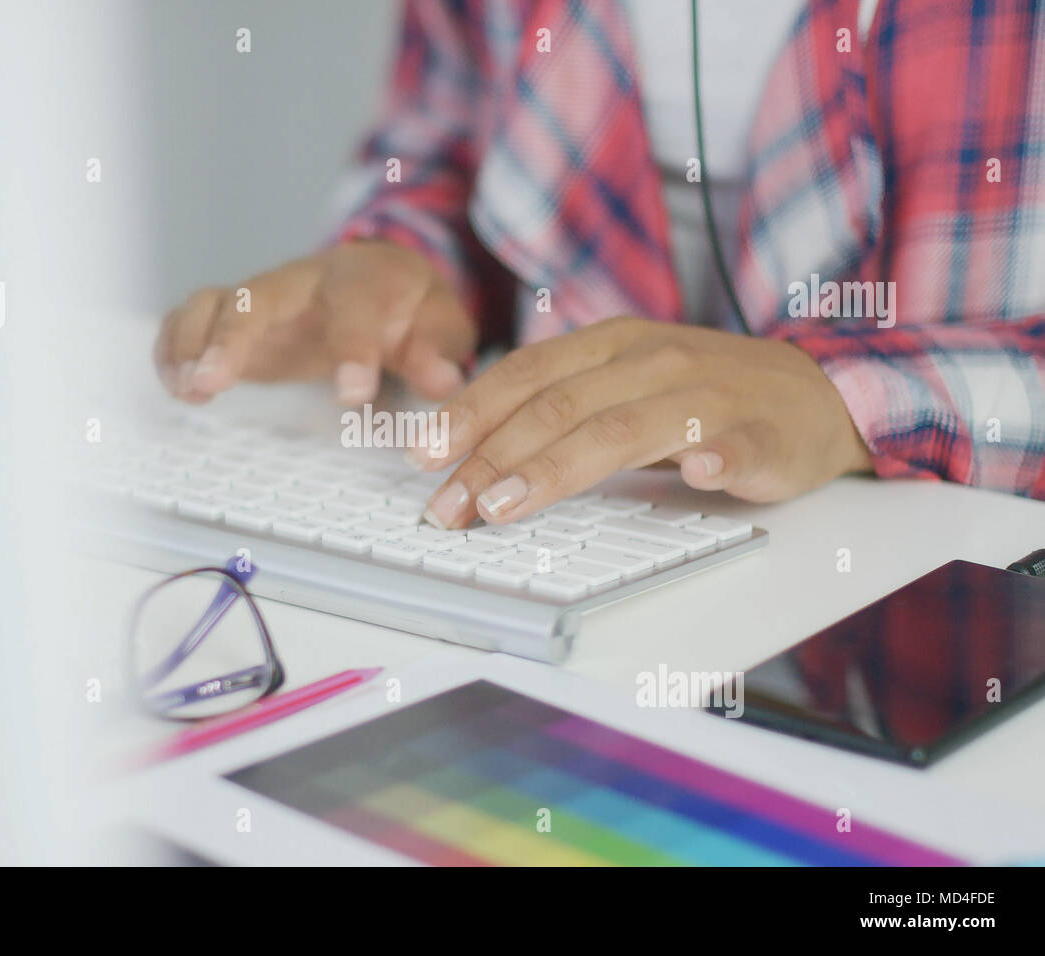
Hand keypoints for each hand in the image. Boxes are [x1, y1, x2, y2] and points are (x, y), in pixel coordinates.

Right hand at [154, 240, 476, 404]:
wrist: (379, 277)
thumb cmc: (407, 307)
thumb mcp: (440, 325)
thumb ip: (438, 351)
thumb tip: (443, 381)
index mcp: (362, 281)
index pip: (355, 309)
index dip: (354, 351)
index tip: (351, 395)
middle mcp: (302, 281)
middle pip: (259, 296)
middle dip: (232, 336)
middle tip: (213, 381)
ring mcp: (263, 298)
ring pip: (214, 302)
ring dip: (193, 343)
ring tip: (188, 388)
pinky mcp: (234, 318)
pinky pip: (191, 319)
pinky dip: (174, 347)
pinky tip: (174, 384)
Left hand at [409, 316, 872, 527]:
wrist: (818, 394)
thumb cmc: (704, 395)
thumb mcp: (622, 384)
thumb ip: (561, 408)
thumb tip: (474, 452)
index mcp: (611, 346)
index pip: (525, 376)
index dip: (468, 413)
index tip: (421, 454)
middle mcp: (650, 361)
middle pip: (557, 408)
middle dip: (490, 460)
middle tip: (447, 507)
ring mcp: (706, 392)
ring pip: (622, 429)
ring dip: (559, 468)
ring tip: (508, 506)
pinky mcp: (761, 430)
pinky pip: (734, 440)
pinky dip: (713, 454)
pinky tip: (694, 472)